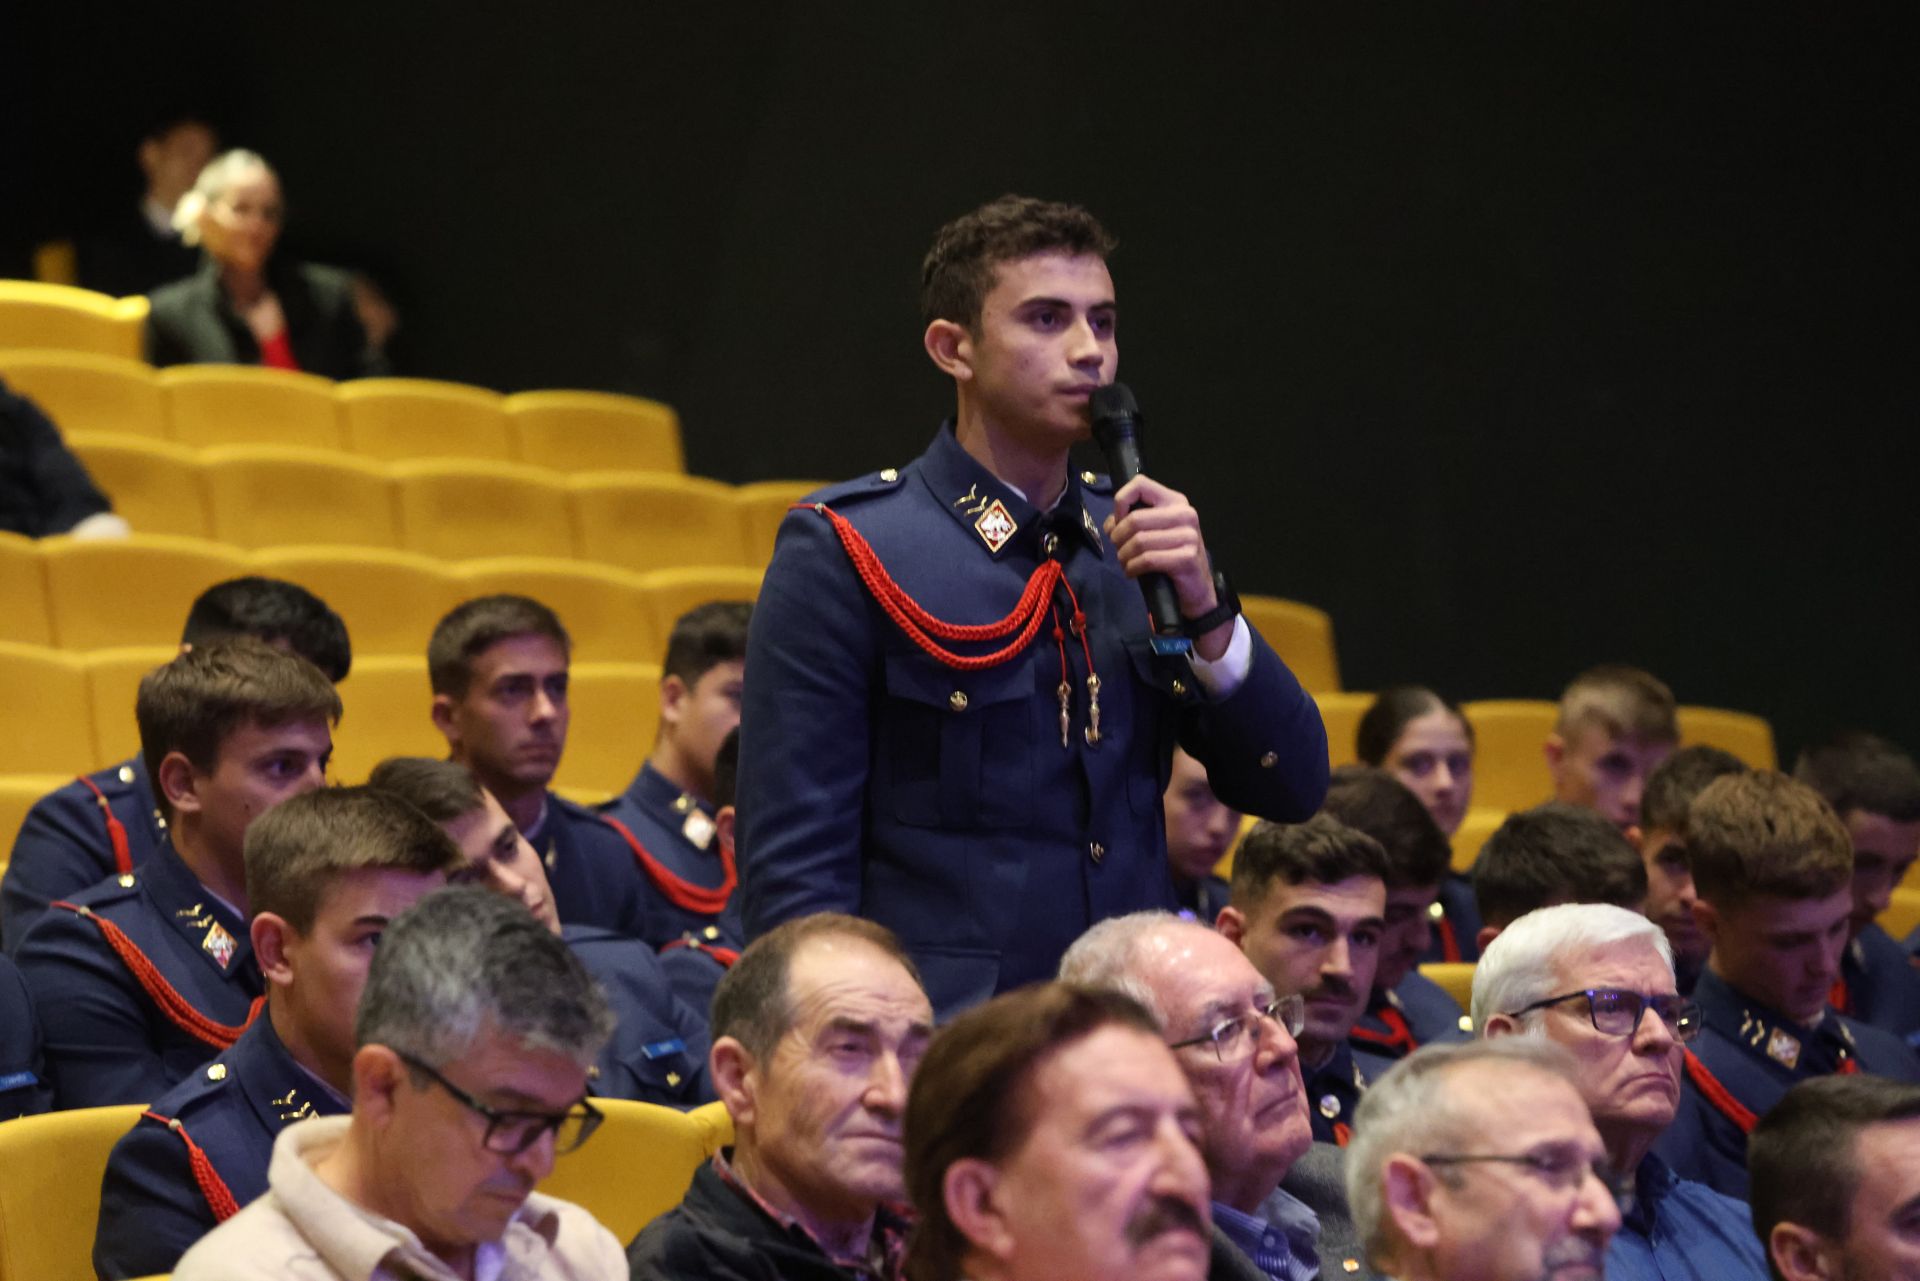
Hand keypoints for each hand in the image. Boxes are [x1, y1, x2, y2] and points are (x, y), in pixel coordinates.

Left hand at [1103, 475, 1230, 657]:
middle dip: (1118, 537)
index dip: (1121, 501)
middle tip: (1119, 550)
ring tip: (1126, 563)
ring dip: (1124, 556)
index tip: (1118, 521)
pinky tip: (1132, 572)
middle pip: (1135, 519)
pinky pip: (1148, 559)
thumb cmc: (1171, 557)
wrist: (1196, 588)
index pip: (1140, 484)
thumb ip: (1131, 522)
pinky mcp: (1187, 558)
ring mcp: (1189, 535)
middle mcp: (1185, 513)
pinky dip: (1133, 568)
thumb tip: (1111, 524)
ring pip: (1139, 541)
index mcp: (1175, 501)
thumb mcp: (1153, 533)